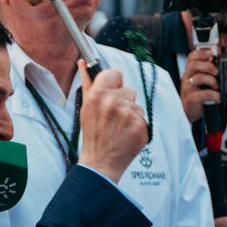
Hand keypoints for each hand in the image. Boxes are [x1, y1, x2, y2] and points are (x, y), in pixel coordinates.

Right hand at [77, 62, 149, 181]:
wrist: (101, 163)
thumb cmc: (93, 135)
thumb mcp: (85, 108)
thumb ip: (87, 83)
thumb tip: (83, 62)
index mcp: (98, 94)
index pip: (115, 74)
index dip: (115, 84)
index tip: (112, 93)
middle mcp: (113, 102)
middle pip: (129, 90)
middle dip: (123, 102)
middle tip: (113, 118)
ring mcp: (129, 114)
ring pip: (137, 105)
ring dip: (131, 115)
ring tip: (120, 128)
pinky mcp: (141, 126)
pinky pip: (144, 118)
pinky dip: (137, 126)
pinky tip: (126, 135)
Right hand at [179, 47, 221, 123]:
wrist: (190, 111)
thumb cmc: (198, 94)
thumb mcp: (202, 81)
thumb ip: (209, 71)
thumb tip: (222, 62)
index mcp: (190, 71)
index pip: (192, 57)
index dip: (202, 53)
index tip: (213, 54)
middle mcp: (187, 77)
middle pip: (194, 65)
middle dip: (208, 66)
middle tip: (217, 72)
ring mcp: (188, 88)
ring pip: (198, 78)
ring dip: (211, 81)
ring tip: (217, 86)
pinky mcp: (191, 99)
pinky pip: (203, 94)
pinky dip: (214, 95)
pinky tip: (218, 97)